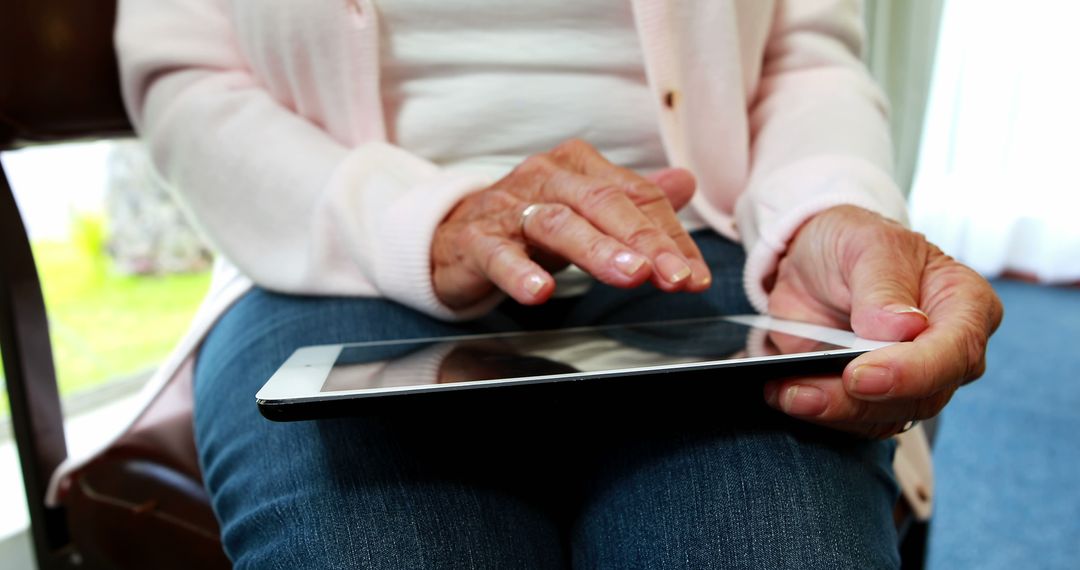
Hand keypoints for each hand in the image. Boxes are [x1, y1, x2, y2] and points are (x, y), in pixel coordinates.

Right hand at [432, 139, 711, 308]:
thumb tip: (686, 182)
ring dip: (598, 250)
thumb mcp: (584, 207)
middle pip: (603, 204)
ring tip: (631, 277)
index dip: (670, 237)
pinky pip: (499, 254)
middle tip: (675, 275)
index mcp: (578, 166)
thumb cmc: (525, 220)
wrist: (450, 235)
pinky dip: (520, 272)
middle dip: (645, 242)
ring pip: (559, 224)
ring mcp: (509, 207)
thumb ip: (634, 199)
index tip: (695, 275)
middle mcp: (546, 177)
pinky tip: (540, 292)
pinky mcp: (476, 240)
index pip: (636, 197)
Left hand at [762, 205, 1003, 437]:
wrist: (817, 260)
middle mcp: (948, 351)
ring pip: (886, 417)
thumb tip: (904, 328)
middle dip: (859, 401)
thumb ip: (885, 283)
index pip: (955, 350)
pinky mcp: (874, 398)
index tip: (860, 375)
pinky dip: (817, 414)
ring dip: (831, 412)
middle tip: (805, 393)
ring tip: (786, 394)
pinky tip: (780, 394)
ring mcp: (912, 380)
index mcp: (964, 304)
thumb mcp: (868, 243)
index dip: (911, 371)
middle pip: (922, 396)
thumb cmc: (855, 242)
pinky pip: (855, 421)